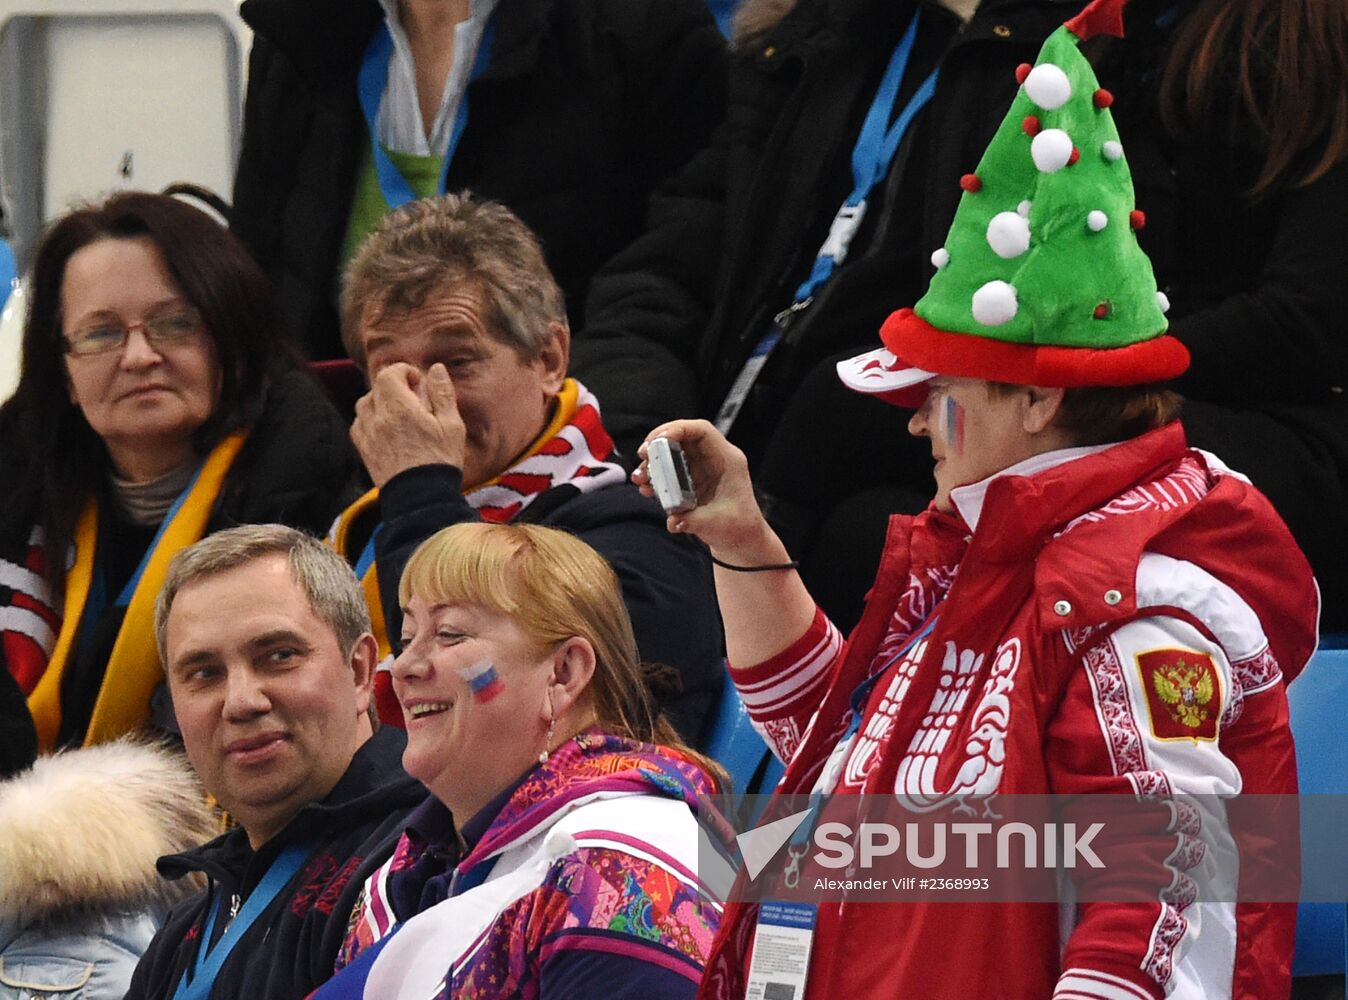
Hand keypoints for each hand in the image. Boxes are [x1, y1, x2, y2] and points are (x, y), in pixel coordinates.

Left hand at [352, 363, 466, 487]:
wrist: (420, 498)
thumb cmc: (439, 461)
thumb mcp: (452, 425)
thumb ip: (442, 393)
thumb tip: (435, 369)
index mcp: (399, 407)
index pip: (390, 373)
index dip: (405, 372)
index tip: (419, 384)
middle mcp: (377, 417)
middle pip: (377, 388)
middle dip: (395, 387)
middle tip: (415, 401)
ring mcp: (367, 434)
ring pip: (364, 404)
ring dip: (381, 402)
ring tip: (400, 414)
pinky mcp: (364, 450)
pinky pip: (359, 424)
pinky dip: (370, 420)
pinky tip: (387, 430)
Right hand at [633, 420, 780, 562]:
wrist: (741, 539)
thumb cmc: (738, 527)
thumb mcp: (717, 524)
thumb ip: (694, 520)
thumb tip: (673, 520)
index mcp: (727, 460)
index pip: (702, 431)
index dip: (678, 429)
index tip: (657, 440)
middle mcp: (712, 460)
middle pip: (682, 437)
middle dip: (659, 443)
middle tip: (642, 455)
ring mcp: (700, 469)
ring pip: (673, 453)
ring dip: (653, 463)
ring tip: (640, 478)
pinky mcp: (690, 481)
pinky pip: (669, 471)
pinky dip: (656, 477)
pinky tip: (647, 489)